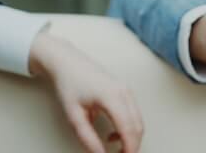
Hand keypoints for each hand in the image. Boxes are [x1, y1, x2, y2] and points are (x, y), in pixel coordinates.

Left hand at [29, 31, 144, 152]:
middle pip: (138, 126)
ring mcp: (126, 89)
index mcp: (112, 96)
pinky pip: (133, 113)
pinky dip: (128, 128)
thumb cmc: (69, 84)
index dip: (129, 148)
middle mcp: (123, 91)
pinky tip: (113, 134)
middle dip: (132, 145)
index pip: (128, 129)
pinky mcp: (124, 90)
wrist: (66, 62)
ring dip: (130, 137)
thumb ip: (87, 137)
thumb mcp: (73, 115)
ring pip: (138, 120)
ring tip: (114, 147)